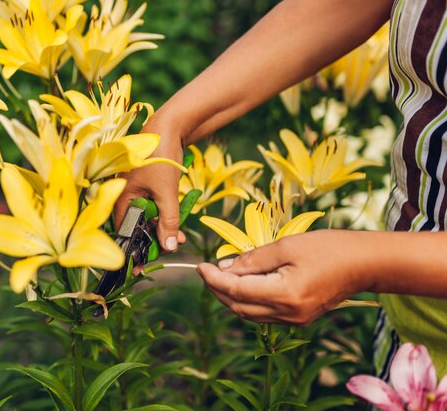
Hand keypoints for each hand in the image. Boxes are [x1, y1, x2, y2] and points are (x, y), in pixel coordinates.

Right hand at [114, 115, 186, 251]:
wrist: (170, 127)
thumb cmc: (161, 157)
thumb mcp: (167, 193)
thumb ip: (168, 220)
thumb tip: (170, 247)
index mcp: (121, 198)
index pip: (124, 232)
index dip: (135, 249)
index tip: (142, 267)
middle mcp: (124, 197)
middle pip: (136, 228)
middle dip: (153, 241)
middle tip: (170, 250)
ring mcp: (135, 193)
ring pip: (147, 220)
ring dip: (162, 230)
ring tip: (179, 239)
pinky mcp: (146, 188)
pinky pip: (153, 209)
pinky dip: (164, 217)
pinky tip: (178, 226)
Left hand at [196, 230, 375, 324]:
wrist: (365, 264)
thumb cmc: (329, 248)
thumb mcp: (287, 246)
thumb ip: (253, 258)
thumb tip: (225, 267)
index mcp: (284, 294)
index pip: (236, 291)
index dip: (214, 279)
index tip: (200, 265)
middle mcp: (288, 314)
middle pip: (239, 306)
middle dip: (218, 290)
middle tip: (206, 270)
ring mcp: (294, 320)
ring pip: (249, 313)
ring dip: (230, 297)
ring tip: (220, 276)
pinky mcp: (299, 318)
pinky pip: (264, 314)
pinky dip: (248, 300)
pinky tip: (243, 284)